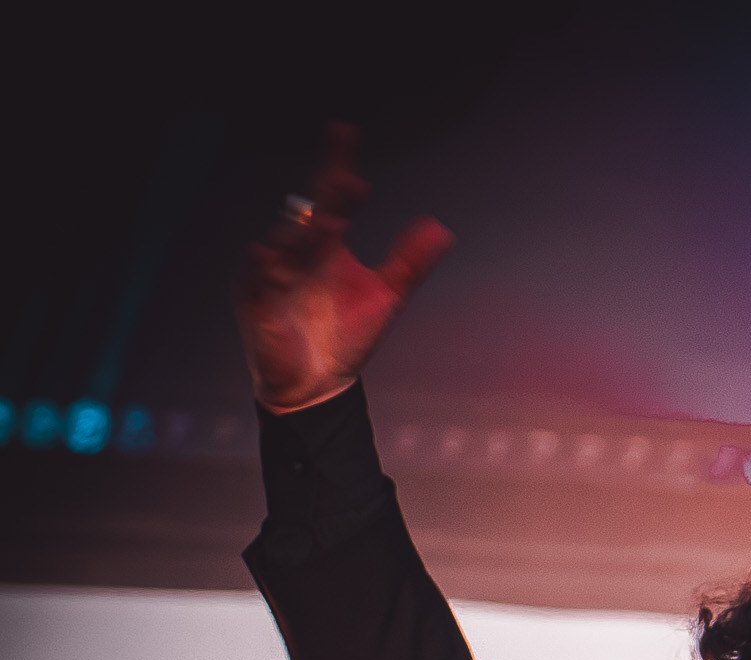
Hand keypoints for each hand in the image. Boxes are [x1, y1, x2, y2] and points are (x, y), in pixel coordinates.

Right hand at [233, 124, 452, 410]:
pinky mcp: (257, 305)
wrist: (319, 384)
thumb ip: (409, 262)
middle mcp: (297, 252)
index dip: (337, 164)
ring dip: (305, 234)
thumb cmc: (345, 336)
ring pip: (285, 245)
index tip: (346, 131)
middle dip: (328, 198)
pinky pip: (256, 283)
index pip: (331, 196)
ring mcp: (273, 276)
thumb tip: (441, 227)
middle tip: (349, 180)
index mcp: (325, 245)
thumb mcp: (386, 296)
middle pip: (310, 215)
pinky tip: (271, 256)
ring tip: (332, 222)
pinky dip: (263, 270)